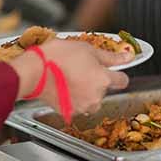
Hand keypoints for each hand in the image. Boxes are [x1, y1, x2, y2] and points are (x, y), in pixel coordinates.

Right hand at [10, 40, 130, 113]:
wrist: (33, 71)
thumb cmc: (57, 58)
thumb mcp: (87, 49)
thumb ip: (110, 57)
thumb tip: (127, 57)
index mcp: (103, 79)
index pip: (122, 80)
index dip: (117, 73)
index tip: (111, 70)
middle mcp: (96, 96)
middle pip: (104, 90)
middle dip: (97, 81)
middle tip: (83, 68)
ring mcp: (82, 106)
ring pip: (91, 99)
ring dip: (85, 91)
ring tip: (71, 77)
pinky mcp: (69, 112)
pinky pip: (76, 105)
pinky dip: (72, 98)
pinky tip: (64, 86)